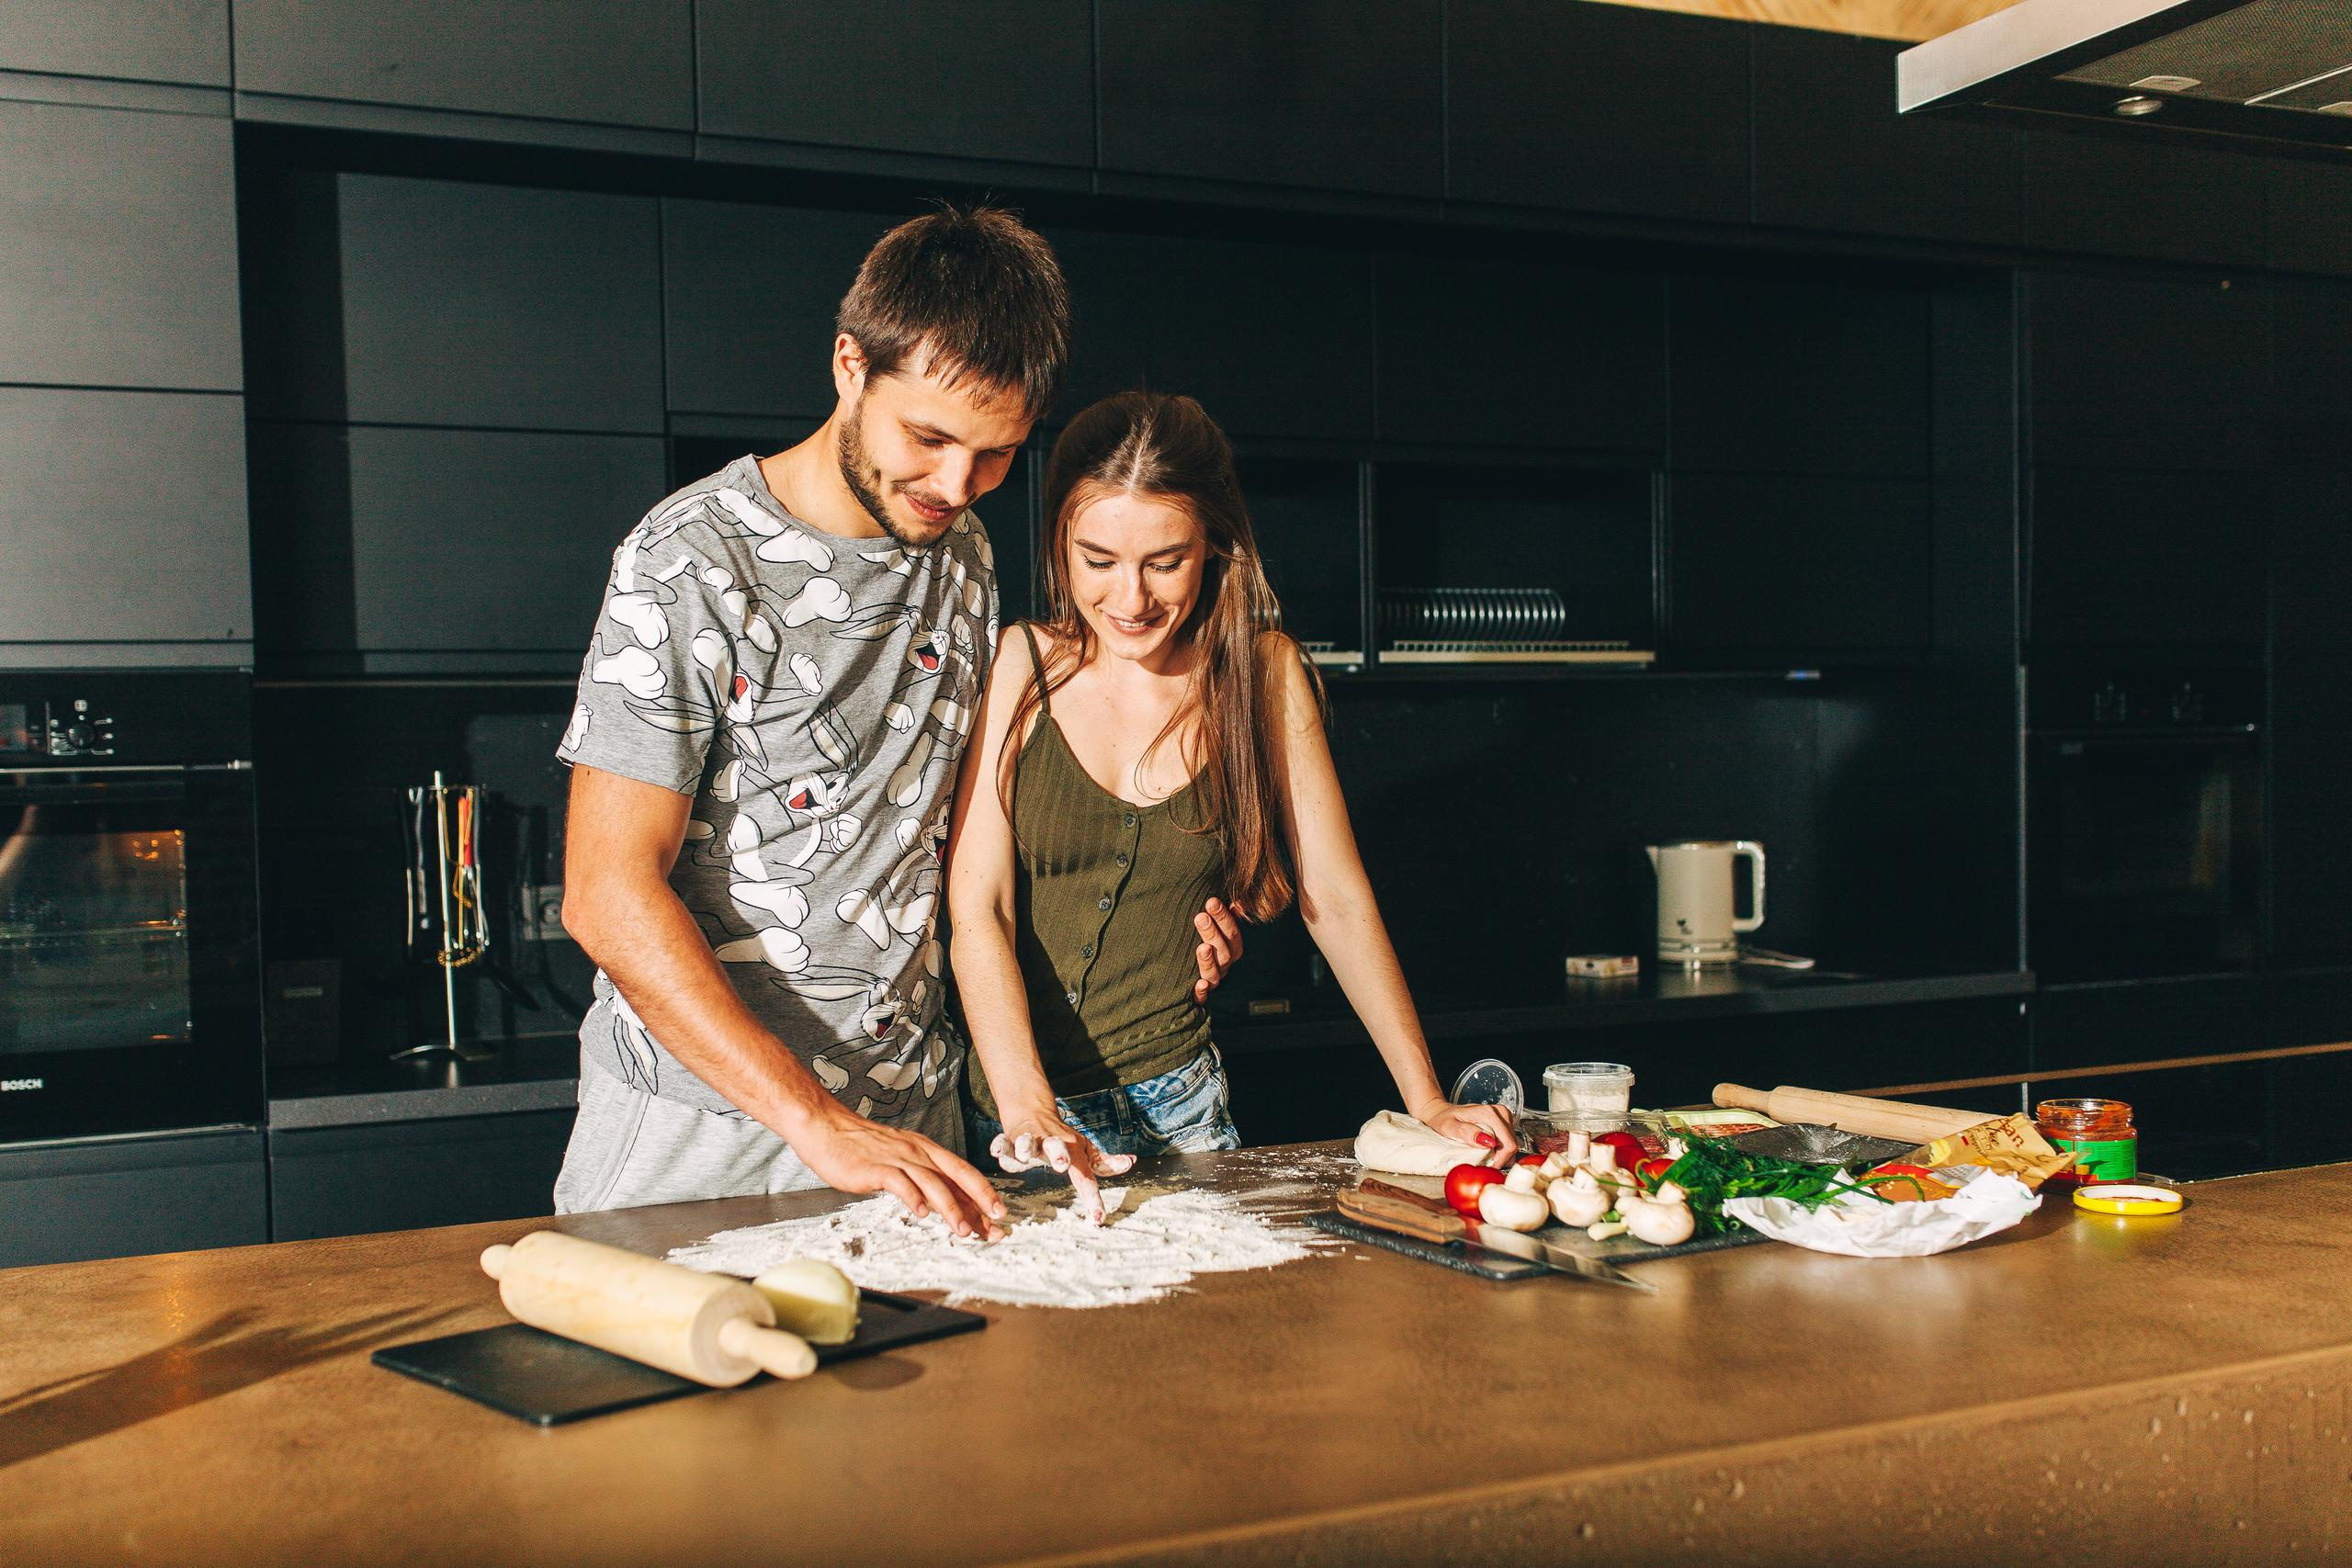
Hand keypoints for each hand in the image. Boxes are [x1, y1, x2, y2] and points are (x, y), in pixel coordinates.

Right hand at [788, 1099, 1007, 1239]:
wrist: (825, 1128)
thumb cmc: (859, 1147)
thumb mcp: (898, 1159)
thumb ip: (919, 1177)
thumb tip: (939, 1203)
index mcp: (925, 1150)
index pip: (962, 1173)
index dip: (983, 1196)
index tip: (998, 1218)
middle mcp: (917, 1152)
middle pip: (957, 1176)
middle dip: (980, 1200)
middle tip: (997, 1224)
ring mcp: (897, 1158)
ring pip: (933, 1183)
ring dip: (951, 1208)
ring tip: (964, 1231)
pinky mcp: (876, 1168)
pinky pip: (899, 1183)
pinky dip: (912, 1198)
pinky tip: (922, 1214)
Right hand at [988, 1107, 1134, 1224]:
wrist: (1033, 1113)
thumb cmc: (1063, 1140)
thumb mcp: (1085, 1151)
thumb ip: (1104, 1162)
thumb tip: (1130, 1162)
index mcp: (1072, 1151)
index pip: (1084, 1177)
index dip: (1092, 1197)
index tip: (1098, 1218)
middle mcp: (1052, 1144)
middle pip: (1056, 1147)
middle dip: (1059, 1155)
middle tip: (1063, 1164)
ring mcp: (1031, 1141)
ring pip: (1028, 1142)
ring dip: (1026, 1146)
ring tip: (1024, 1154)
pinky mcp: (1011, 1140)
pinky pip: (1003, 1142)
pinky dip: (1000, 1145)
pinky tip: (996, 1151)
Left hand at [1190, 897, 1242, 1001]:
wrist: (1175, 969)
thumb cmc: (1196, 938)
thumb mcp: (1210, 926)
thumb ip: (1222, 914)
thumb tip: (1237, 901)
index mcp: (1229, 949)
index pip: (1232, 934)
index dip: (1224, 919)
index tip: (1211, 902)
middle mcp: (1222, 966)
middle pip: (1224, 953)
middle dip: (1213, 934)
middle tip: (1200, 917)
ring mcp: (1210, 981)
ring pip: (1214, 974)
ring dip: (1208, 960)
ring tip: (1201, 947)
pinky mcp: (1197, 995)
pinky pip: (1202, 997)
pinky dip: (1201, 992)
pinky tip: (1199, 984)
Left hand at [1413, 1099, 1517, 1165]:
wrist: (1441, 1112)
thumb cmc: (1443, 1119)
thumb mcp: (1449, 1127)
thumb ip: (1467, 1133)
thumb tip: (1488, 1141)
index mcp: (1489, 1113)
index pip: (1508, 1144)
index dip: (1500, 1160)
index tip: (1488, 1165)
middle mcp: (1499, 1112)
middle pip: (1512, 1144)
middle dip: (1500, 1157)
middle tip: (1483, 1161)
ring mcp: (1503, 1115)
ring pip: (1512, 1144)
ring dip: (1500, 1154)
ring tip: (1483, 1154)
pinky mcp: (1503, 1121)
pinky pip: (1508, 1140)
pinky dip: (1500, 1149)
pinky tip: (1487, 1149)